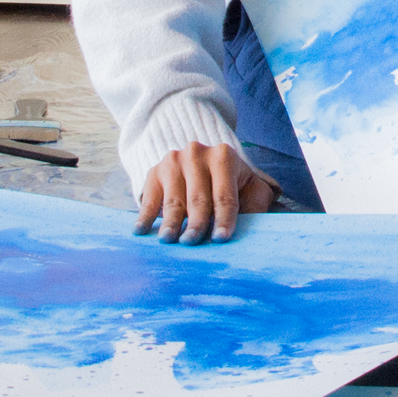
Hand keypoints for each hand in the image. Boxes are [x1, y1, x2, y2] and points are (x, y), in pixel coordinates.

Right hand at [139, 141, 276, 242]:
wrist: (202, 162)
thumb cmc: (231, 184)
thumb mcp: (249, 189)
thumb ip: (255, 207)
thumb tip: (256, 232)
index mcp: (224, 156)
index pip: (225, 195)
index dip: (225, 219)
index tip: (221, 239)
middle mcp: (197, 154)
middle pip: (198, 197)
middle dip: (196, 223)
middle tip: (191, 242)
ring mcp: (173, 161)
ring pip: (174, 199)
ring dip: (171, 222)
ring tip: (168, 240)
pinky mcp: (154, 172)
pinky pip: (150, 197)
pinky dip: (145, 215)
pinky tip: (141, 230)